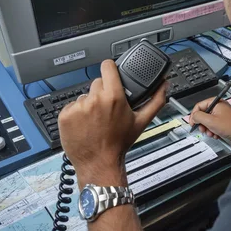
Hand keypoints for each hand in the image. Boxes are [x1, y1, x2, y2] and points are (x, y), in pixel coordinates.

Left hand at [58, 60, 166, 185]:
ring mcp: (78, 107)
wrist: (99, 163)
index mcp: (113, 96)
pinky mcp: (65, 115)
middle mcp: (94, 99)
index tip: (111, 73)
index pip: (107, 66)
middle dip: (102, 92)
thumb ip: (155, 101)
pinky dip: (76, 114)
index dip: (110, 69)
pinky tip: (84, 125)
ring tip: (95, 119)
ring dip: (89, 104)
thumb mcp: (141, 122)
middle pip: (97, 82)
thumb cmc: (119, 144)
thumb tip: (164, 86)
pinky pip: (71, 106)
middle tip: (107, 108)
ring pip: (84, 95)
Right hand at [189, 98, 230, 141]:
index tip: (193, 123)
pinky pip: (214, 124)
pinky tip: (216, 134)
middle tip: (202, 129)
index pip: (199, 106)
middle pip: (203, 114)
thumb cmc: (230, 126)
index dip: (194, 115)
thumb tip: (193, 116)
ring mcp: (221, 113)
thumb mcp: (210, 121)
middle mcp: (219, 106)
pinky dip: (213, 130)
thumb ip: (198, 117)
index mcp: (216, 102)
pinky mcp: (223, 120)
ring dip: (207, 128)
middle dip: (202, 124)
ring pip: (208, 120)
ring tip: (211, 133)